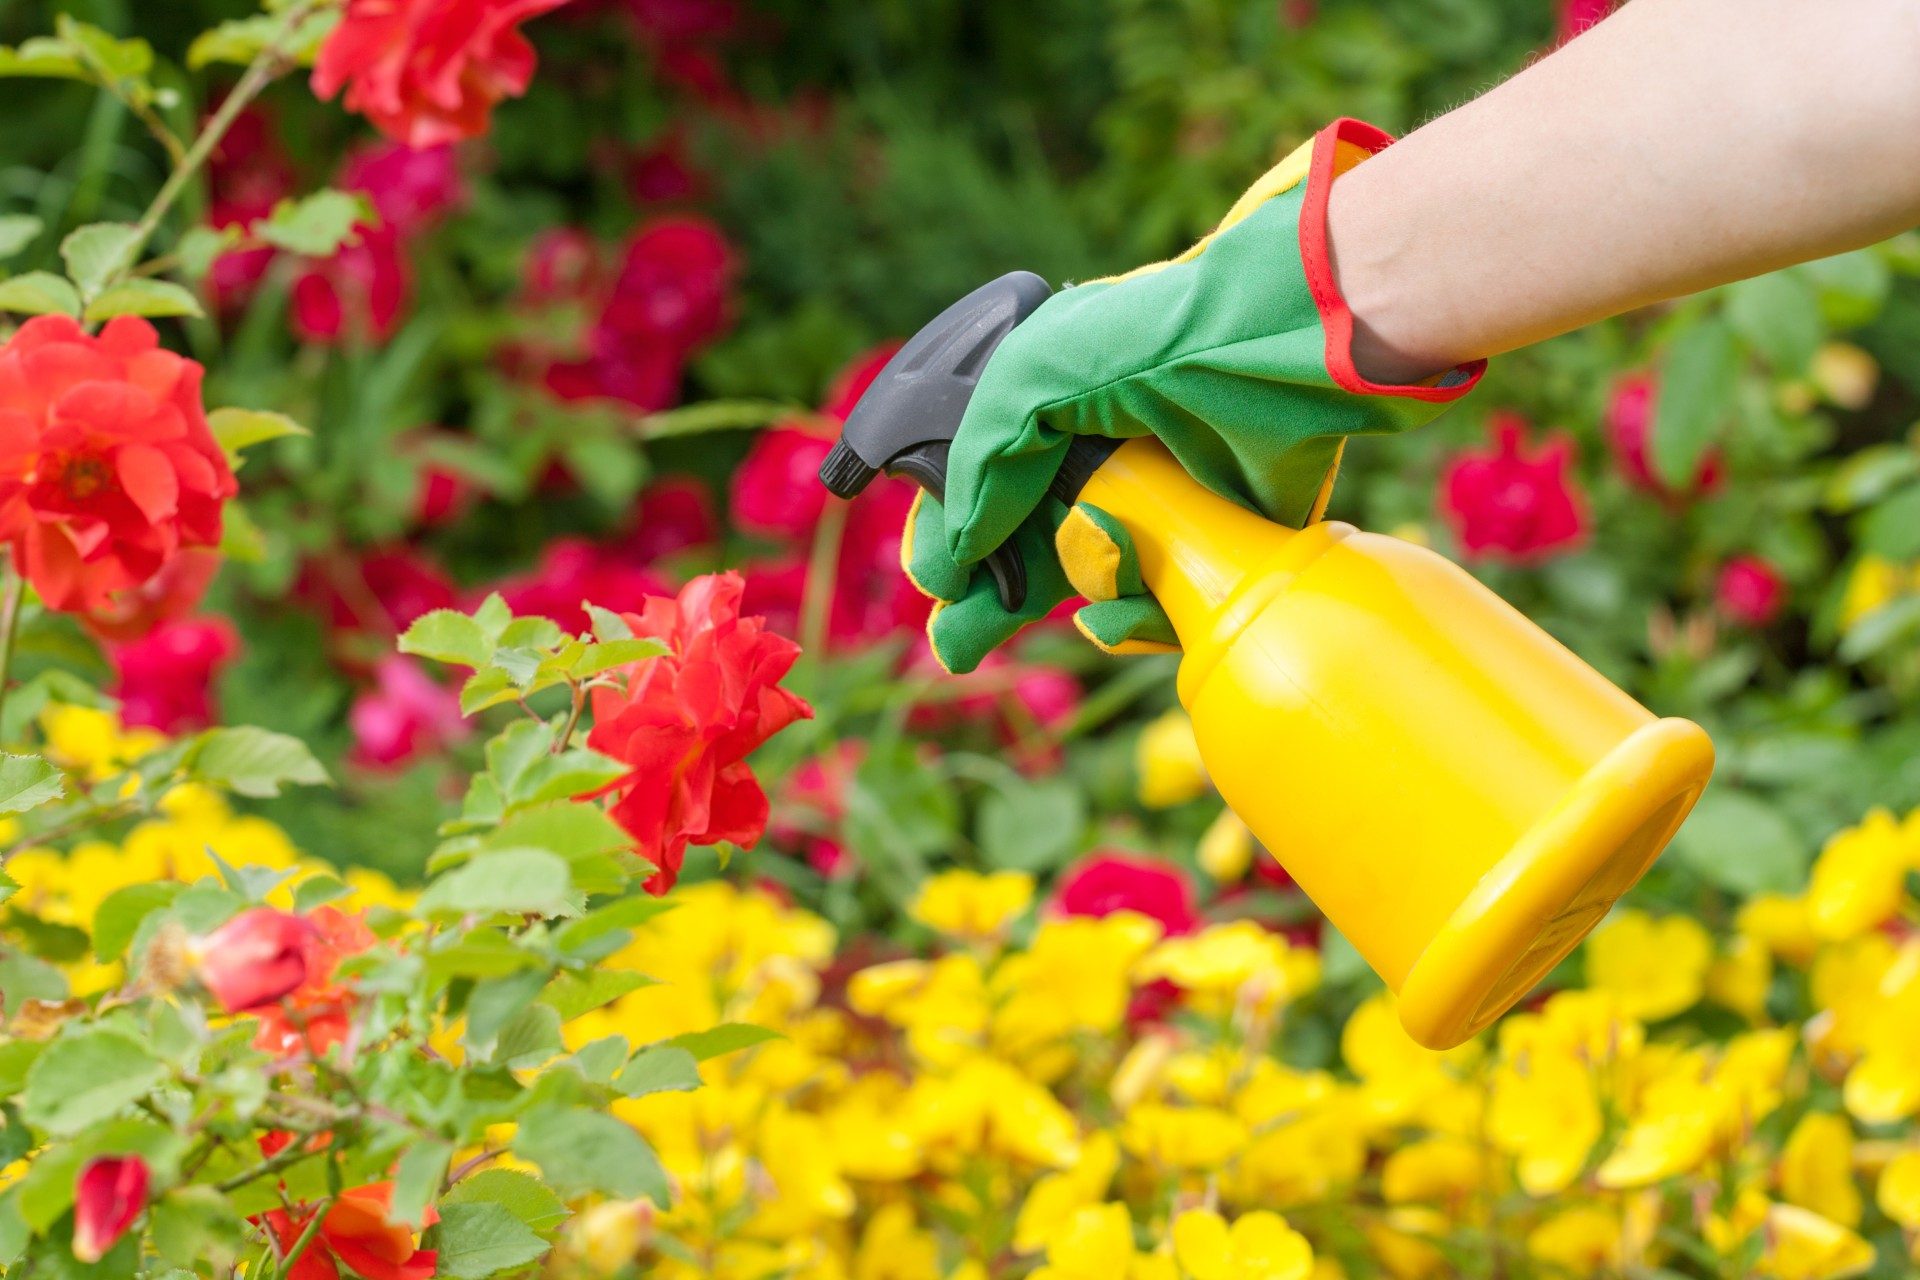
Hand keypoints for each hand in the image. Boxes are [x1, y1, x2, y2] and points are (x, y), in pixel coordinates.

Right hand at [915, 119, 1481, 672]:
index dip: (955, 535)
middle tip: (957, 647)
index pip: (989, 487)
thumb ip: (978, 458)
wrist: (1282, 347)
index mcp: (1059, 409)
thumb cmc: (1157, 342)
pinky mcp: (1224, 542)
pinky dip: (1140, 620)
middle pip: (1035, 549)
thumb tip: (953, 552)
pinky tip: (1125, 608)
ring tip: (1086, 595)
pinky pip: (1166, 607)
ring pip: (1100, 585)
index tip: (935, 580)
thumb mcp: (1034, 377)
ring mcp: (1168, 504)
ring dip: (1081, 599)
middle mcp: (1110, 457)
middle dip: (991, 601)